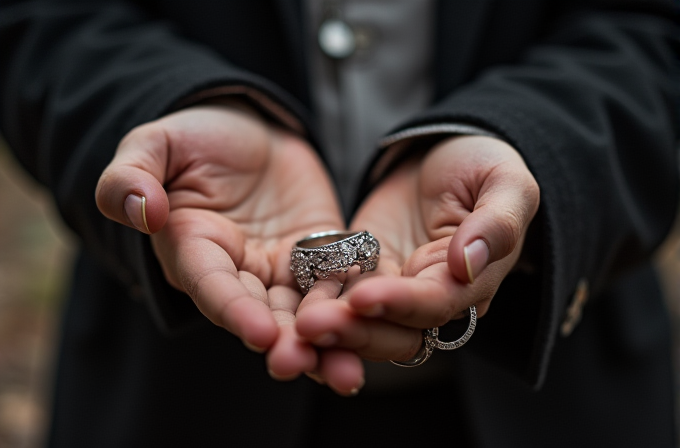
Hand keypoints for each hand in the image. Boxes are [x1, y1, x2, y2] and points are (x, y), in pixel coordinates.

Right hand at [95, 103, 351, 383]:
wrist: (246, 128)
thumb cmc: (194, 137)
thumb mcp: (154, 145)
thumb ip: (132, 177)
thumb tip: (140, 211)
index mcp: (194, 249)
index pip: (212, 286)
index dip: (234, 310)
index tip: (260, 333)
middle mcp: (238, 270)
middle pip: (261, 313)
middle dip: (284, 342)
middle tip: (307, 366)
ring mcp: (280, 266)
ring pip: (303, 310)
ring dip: (325, 340)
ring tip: (349, 372)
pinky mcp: (317, 253)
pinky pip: (337, 279)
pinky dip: (354, 301)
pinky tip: (379, 321)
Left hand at [296, 135, 539, 362]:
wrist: (447, 154)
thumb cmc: (484, 165)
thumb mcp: (506, 183)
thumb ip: (497, 224)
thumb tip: (468, 265)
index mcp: (473, 281)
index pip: (437, 304)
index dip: (401, 304)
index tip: (364, 297)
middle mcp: (432, 295)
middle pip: (395, 329)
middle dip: (356, 330)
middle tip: (312, 327)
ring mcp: (396, 286)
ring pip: (364, 322)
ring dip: (332, 327)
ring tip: (298, 324)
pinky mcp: (364, 272)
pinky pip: (339, 294)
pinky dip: (317, 302)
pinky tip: (290, 304)